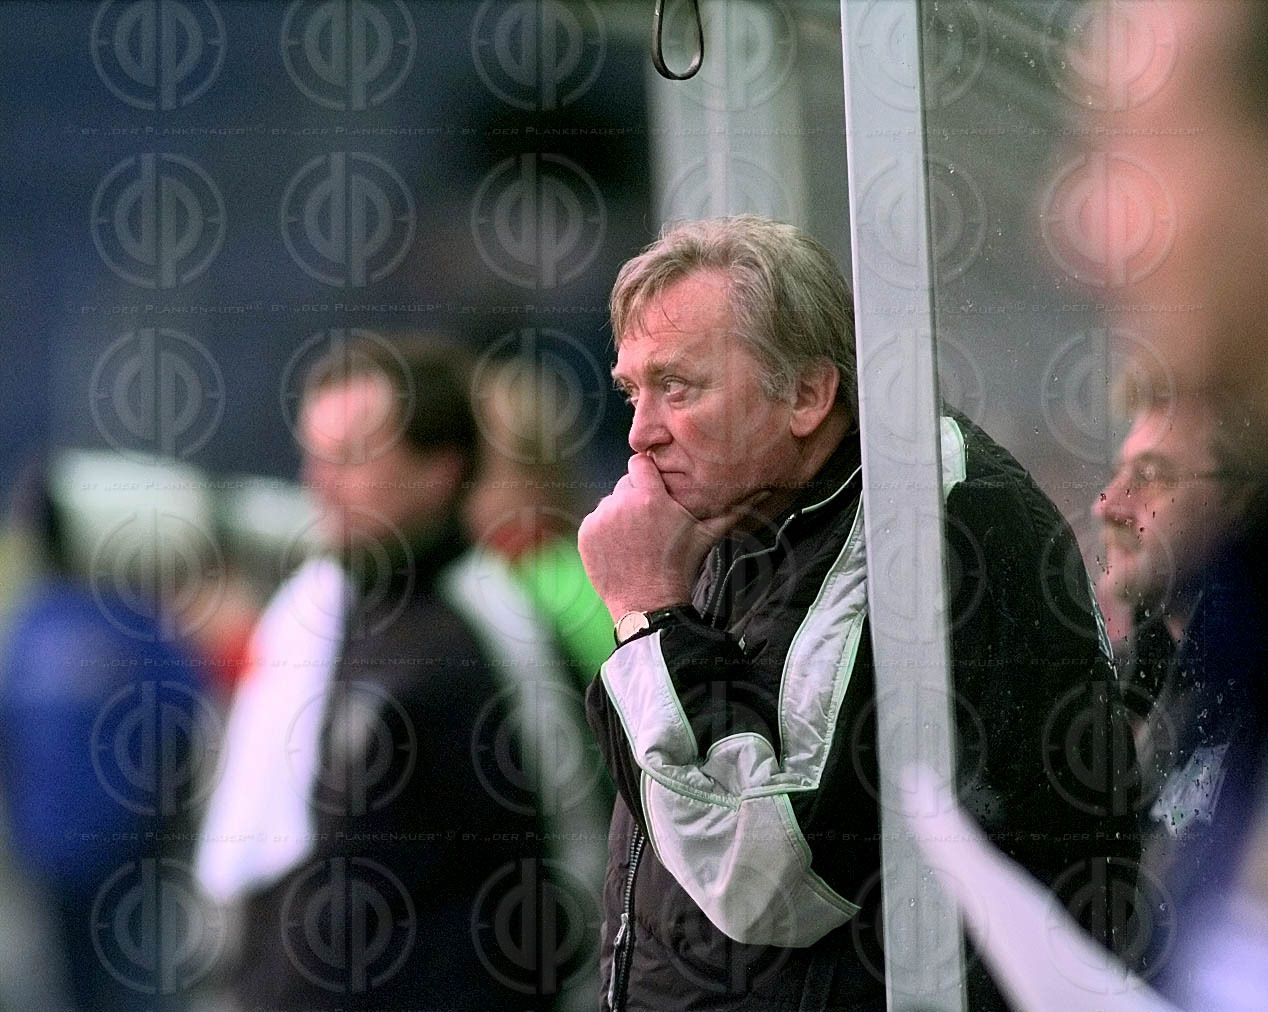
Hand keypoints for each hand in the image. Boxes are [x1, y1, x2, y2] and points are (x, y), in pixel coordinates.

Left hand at [578, 455, 748, 620]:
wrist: (649, 603)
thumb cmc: (680, 567)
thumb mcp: (706, 536)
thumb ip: (729, 510)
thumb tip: (761, 492)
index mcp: (651, 496)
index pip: (640, 463)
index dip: (647, 476)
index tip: (652, 489)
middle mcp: (622, 503)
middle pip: (624, 485)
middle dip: (634, 498)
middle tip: (647, 522)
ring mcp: (601, 519)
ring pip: (609, 503)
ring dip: (619, 515)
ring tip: (634, 538)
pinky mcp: (586, 534)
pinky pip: (594, 521)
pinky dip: (603, 531)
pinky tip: (620, 548)